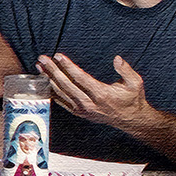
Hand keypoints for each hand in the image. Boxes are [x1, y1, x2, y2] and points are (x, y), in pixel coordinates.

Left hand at [45, 51, 160, 133]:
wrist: (130, 119)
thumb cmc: (132, 99)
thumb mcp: (135, 83)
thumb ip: (126, 70)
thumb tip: (117, 59)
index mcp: (102, 95)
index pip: (80, 78)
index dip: (68, 66)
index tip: (58, 56)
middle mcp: (89, 104)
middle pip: (66, 85)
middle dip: (53, 70)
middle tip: (43, 59)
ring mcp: (82, 110)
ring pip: (61, 93)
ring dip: (49, 79)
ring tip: (40, 67)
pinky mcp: (79, 113)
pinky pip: (61, 101)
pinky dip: (52, 91)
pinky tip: (44, 81)